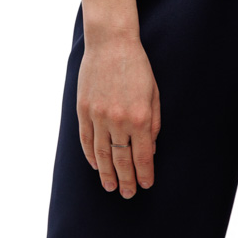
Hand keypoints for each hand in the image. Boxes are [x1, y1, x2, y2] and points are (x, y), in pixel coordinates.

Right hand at [77, 33, 160, 197]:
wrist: (111, 43)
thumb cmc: (138, 66)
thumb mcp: (154, 92)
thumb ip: (153, 122)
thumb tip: (150, 149)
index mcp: (140, 116)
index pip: (142, 155)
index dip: (144, 173)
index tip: (146, 185)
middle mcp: (118, 120)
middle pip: (122, 160)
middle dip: (126, 180)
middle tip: (128, 194)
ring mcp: (98, 116)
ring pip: (101, 155)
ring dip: (107, 174)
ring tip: (111, 187)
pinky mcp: (83, 111)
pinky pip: (86, 140)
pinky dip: (91, 156)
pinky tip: (97, 166)